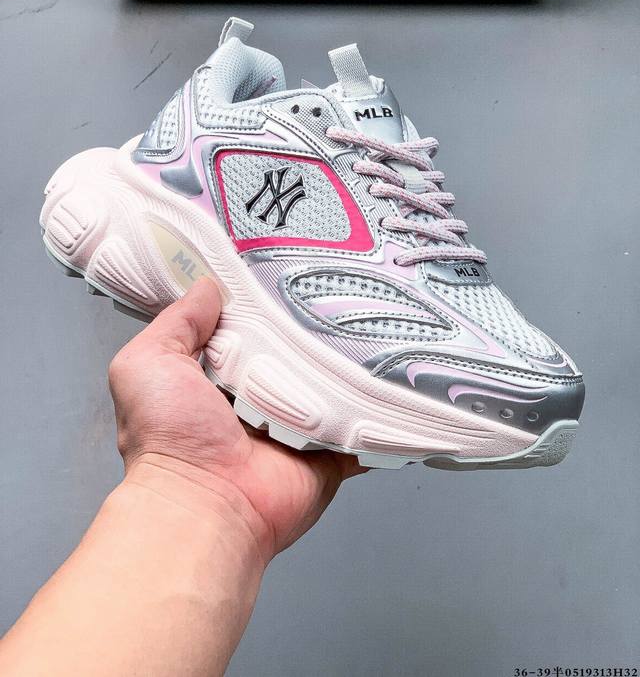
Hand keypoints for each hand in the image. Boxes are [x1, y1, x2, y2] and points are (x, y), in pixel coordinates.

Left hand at [108, 278, 363, 563]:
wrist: (205, 506)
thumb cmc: (169, 438)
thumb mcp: (149, 363)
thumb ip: (176, 322)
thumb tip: (207, 287)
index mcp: (217, 380)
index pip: (247, 330)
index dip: (263, 302)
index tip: (288, 267)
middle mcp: (258, 402)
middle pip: (295, 355)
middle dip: (313, 328)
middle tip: (342, 287)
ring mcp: (297, 429)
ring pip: (332, 386)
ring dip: (349, 364)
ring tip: (376, 320)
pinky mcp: (328, 454)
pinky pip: (362, 428)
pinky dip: (379, 412)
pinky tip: (397, 380)